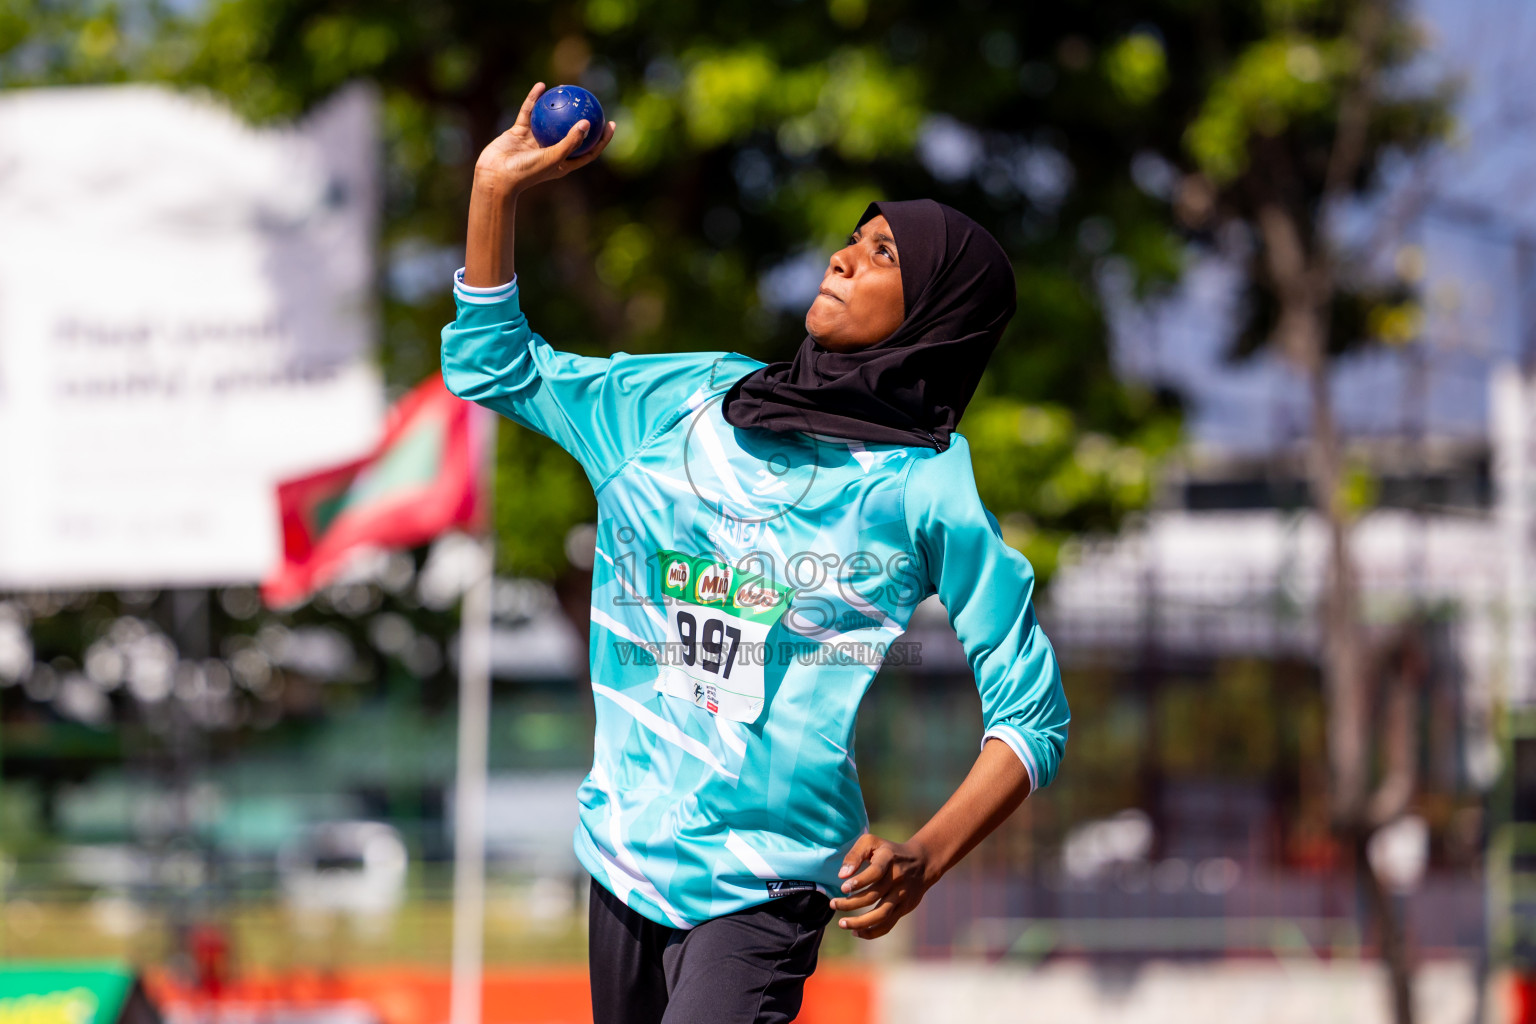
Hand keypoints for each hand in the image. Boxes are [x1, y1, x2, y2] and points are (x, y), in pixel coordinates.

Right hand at [473, 82, 615, 195]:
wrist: (495, 175)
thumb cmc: (526, 172)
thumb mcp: (553, 157)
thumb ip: (570, 141)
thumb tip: (587, 123)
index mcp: (562, 163)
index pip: (588, 151)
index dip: (601, 139)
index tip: (610, 123)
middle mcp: (550, 151)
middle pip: (571, 133)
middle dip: (582, 119)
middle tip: (591, 103)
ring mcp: (534, 142)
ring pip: (549, 120)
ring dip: (557, 106)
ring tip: (566, 90)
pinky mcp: (519, 132)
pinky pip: (529, 112)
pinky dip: (534, 100)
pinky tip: (541, 86)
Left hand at [829, 833, 938, 938]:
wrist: (922, 862)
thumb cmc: (889, 851)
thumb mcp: (872, 843)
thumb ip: (855, 855)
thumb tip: (841, 875)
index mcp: (888, 859)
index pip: (875, 872)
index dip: (859, 881)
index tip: (842, 887)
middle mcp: (897, 879)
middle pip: (874, 896)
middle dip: (850, 903)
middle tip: (832, 904)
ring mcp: (902, 896)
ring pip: (882, 914)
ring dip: (860, 922)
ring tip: (842, 923)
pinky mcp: (904, 909)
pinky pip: (888, 925)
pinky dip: (872, 932)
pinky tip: (857, 932)